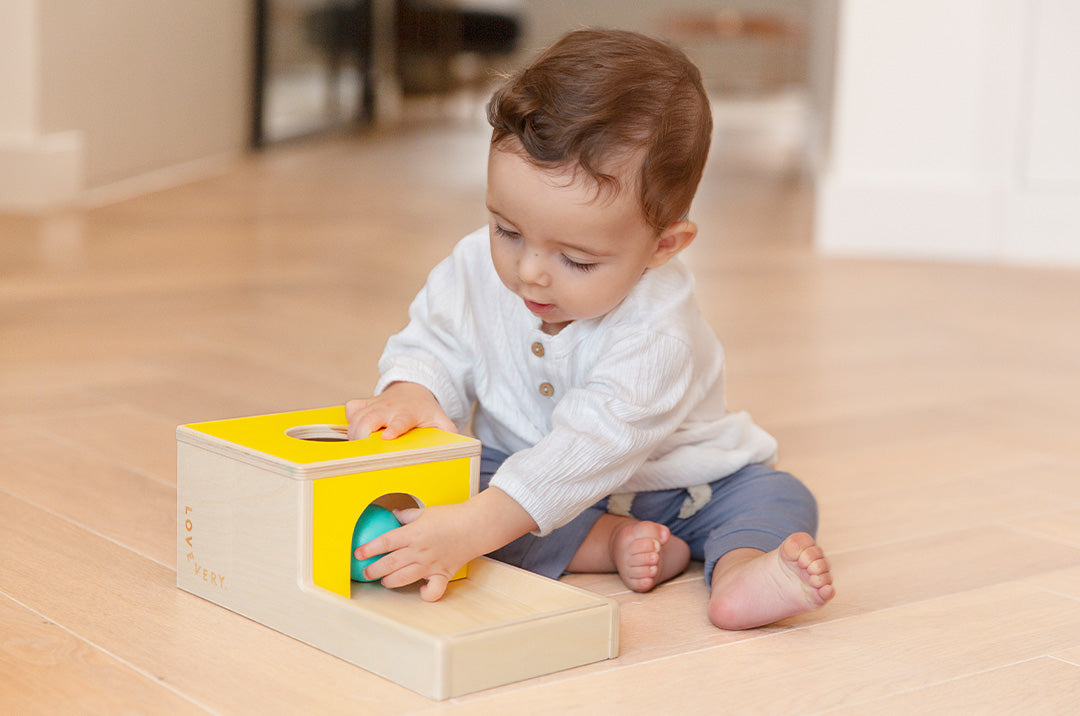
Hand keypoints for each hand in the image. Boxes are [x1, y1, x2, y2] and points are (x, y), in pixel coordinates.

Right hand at [345, 382, 456, 439]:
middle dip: (362, 435)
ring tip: (358, 450)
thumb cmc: (425, 410)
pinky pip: (351, 409)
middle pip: (369, 420)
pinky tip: (356, 431)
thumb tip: (456, 447)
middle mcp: (389, 408)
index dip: (393, 428)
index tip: (387, 436)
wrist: (413, 388)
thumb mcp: (440, 420)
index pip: (400, 421)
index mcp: (408, 413)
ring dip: (354, 434)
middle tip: (363, 451)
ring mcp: (375, 404)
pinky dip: (349, 420)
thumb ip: (447, 434)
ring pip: (357, 417)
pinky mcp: (364, 403)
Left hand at [354, 488, 537, 600]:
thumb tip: (393, 515)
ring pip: (404, 579)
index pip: (385, 542)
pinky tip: (420, 590)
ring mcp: (431, 565)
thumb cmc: (451, 516)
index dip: (369, 549)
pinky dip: (425, 594)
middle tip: (366, 572)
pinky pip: (433, 591)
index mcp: (413, 533)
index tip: (358, 553)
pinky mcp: (443, 574)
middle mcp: (419, 551)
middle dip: (373, 570)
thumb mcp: (425, 511)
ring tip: (384, 581)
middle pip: (389, 564)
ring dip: (390, 582)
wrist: (475, 526)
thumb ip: (407, 515)